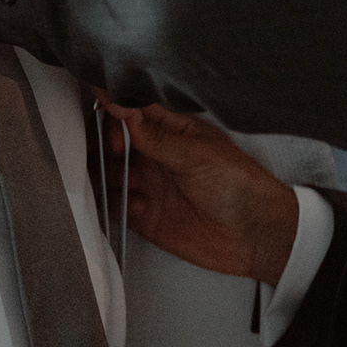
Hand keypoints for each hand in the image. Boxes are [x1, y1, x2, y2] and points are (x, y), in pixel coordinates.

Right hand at [105, 98, 299, 284]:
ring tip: (90, 175)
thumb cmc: (242, 185)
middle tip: (102, 151)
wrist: (256, 236)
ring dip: (95, 173)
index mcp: (172, 132)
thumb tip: (124, 110)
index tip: (105, 118)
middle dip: (98, 143)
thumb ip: (157, 137)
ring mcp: (149, 186)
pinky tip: (100, 201)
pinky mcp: (145, 217)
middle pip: (112, 142)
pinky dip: (101, 204)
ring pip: (107, 174)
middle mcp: (156, 156)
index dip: (114, 112)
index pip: (132, 112)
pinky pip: (113, 207)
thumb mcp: (198, 155)